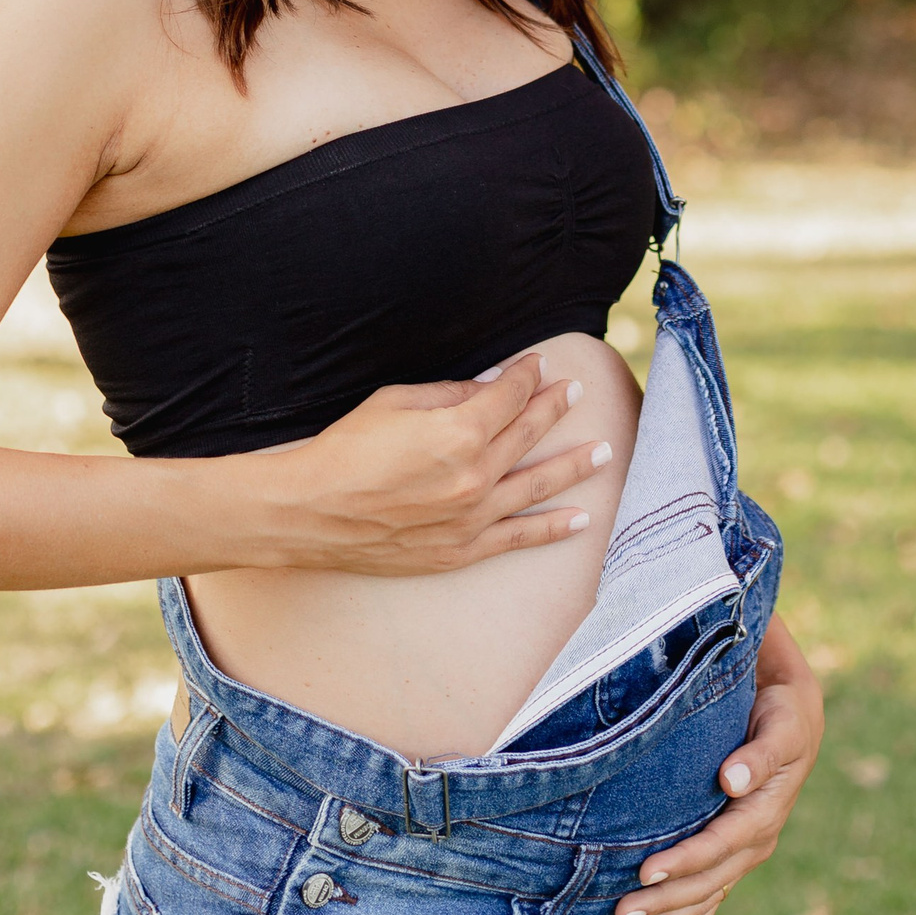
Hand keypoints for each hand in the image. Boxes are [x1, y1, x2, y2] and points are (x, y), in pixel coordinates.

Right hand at [251, 350, 611, 575]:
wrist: (311, 512)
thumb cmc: (346, 449)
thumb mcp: (395, 402)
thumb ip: (451, 394)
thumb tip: (492, 386)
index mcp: (459, 432)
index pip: (510, 397)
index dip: (527, 376)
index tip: (539, 364)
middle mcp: (475, 476)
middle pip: (528, 434)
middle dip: (555, 407)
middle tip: (577, 390)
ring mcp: (472, 518)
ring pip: (537, 486)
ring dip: (573, 465)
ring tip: (604, 451)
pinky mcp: (461, 550)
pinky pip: (518, 538)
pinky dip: (552, 529)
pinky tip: (580, 519)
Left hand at [614, 613, 824, 914]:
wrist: (796, 721)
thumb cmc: (782, 716)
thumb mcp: (779, 727)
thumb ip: (759, 754)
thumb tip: (733, 779)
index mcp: (764, 812)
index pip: (718, 844)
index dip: (683, 860)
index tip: (644, 872)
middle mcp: (756, 841)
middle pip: (706, 882)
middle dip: (664, 902)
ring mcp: (745, 854)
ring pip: (704, 898)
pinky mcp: (734, 857)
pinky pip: (709, 899)